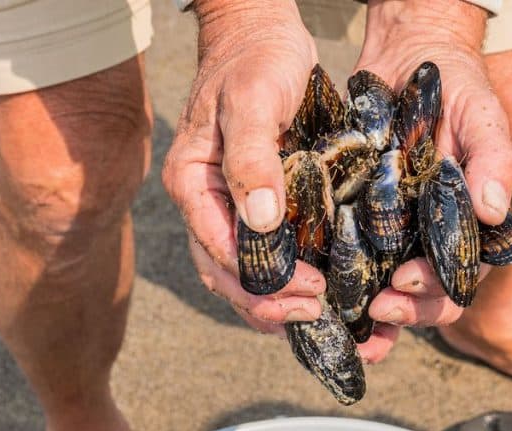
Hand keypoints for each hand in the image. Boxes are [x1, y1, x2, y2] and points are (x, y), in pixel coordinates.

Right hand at [162, 0, 326, 334]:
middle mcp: (206, 203)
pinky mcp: (256, 202)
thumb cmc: (255, 60)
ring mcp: (229, 206)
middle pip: (226, 273)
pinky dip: (286, 276)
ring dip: (276, 299)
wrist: (261, 34)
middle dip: (268, 302)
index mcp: (192, 184)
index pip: (220, 250)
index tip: (308, 292)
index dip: (261, 281)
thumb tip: (263, 222)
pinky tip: (317, 289)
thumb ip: (252, 159)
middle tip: (316, 313)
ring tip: (319, 314)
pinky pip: (264, 251)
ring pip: (243, 271)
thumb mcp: (252, 101)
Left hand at [352, 0, 511, 354]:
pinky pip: (347, 259)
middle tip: (373, 306)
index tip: (402, 280)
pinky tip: (312, 287)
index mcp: (465, 228)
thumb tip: (492, 210)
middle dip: (401, 311)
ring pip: (383, 291)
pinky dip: (333, 281)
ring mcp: (393, 235)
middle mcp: (430, 240)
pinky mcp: (357, 221)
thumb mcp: (480, 117)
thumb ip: (494, 160)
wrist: (409, 58)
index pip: (457, 279)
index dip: (434, 290)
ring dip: (364, 312)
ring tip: (339, 314)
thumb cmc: (456, 89)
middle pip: (422, 299)